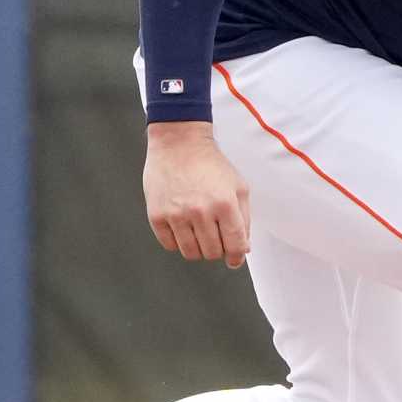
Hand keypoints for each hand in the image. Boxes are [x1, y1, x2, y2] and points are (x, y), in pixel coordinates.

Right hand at [143, 122, 250, 267]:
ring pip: (191, 253)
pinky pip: (170, 245)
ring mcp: (176, 214)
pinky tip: (182, 225)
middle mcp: (200, 211)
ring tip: (199, 231)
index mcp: (224, 204)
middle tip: (215, 236)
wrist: (179, 143)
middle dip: (217, 249)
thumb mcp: (238, 186)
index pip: (234, 246)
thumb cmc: (211, 164)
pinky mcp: (157, 215)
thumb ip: (245, 219)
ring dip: (198, 248)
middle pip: (212, 253)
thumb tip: (242, 249)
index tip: (234, 258)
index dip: (236, 257)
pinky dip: (178, 241)